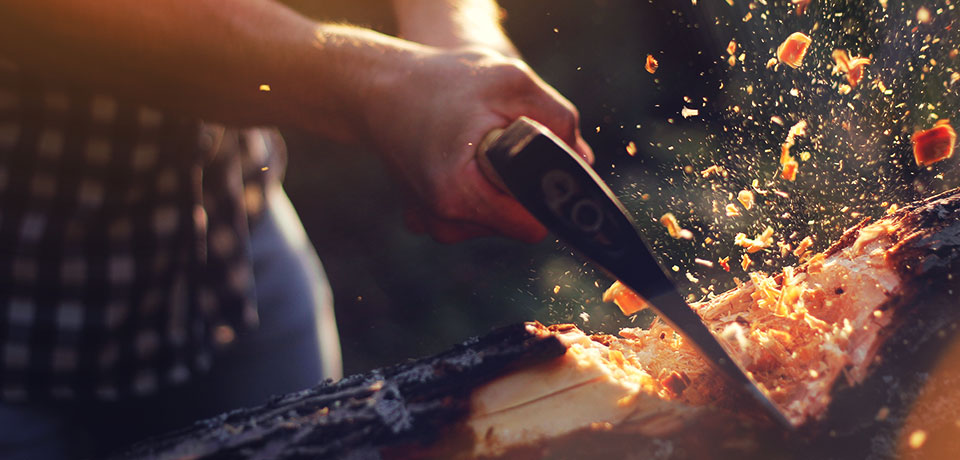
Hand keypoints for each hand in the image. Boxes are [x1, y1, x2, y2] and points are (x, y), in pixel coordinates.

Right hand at [363, 47, 592, 243]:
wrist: (377, 88)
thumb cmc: (443, 81)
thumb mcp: (512, 82)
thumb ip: (558, 120)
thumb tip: (582, 160)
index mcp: (460, 194)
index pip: (532, 225)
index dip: (548, 197)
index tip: (546, 170)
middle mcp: (443, 220)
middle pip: (515, 223)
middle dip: (520, 186)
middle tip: (502, 142)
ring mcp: (430, 223)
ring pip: (494, 219)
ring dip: (497, 186)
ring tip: (475, 145)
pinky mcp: (423, 219)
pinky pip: (471, 215)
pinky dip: (475, 189)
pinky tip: (457, 157)